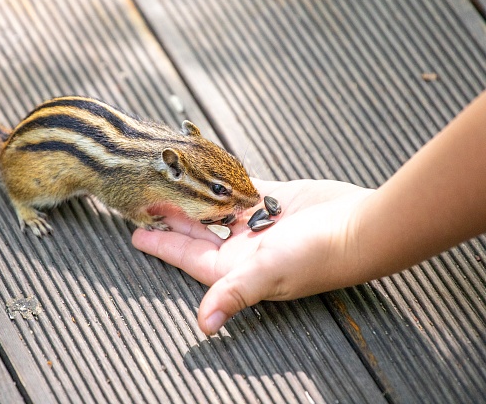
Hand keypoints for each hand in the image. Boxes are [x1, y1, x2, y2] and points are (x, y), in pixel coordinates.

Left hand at [132, 178, 374, 334]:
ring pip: (216, 208)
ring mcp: (260, 222)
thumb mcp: (267, 273)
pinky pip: (241, 188)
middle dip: (171, 218)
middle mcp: (244, 247)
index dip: (162, 246)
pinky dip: (224, 179)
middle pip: (198, 232)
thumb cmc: (317, 255)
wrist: (361, 228)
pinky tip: (207, 168)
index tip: (136, 234)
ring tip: (169, 180)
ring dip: (194, 196)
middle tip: (144, 200)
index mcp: (236, 267)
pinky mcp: (275, 199)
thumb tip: (204, 327)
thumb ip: (232, 293)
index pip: (188, 257)